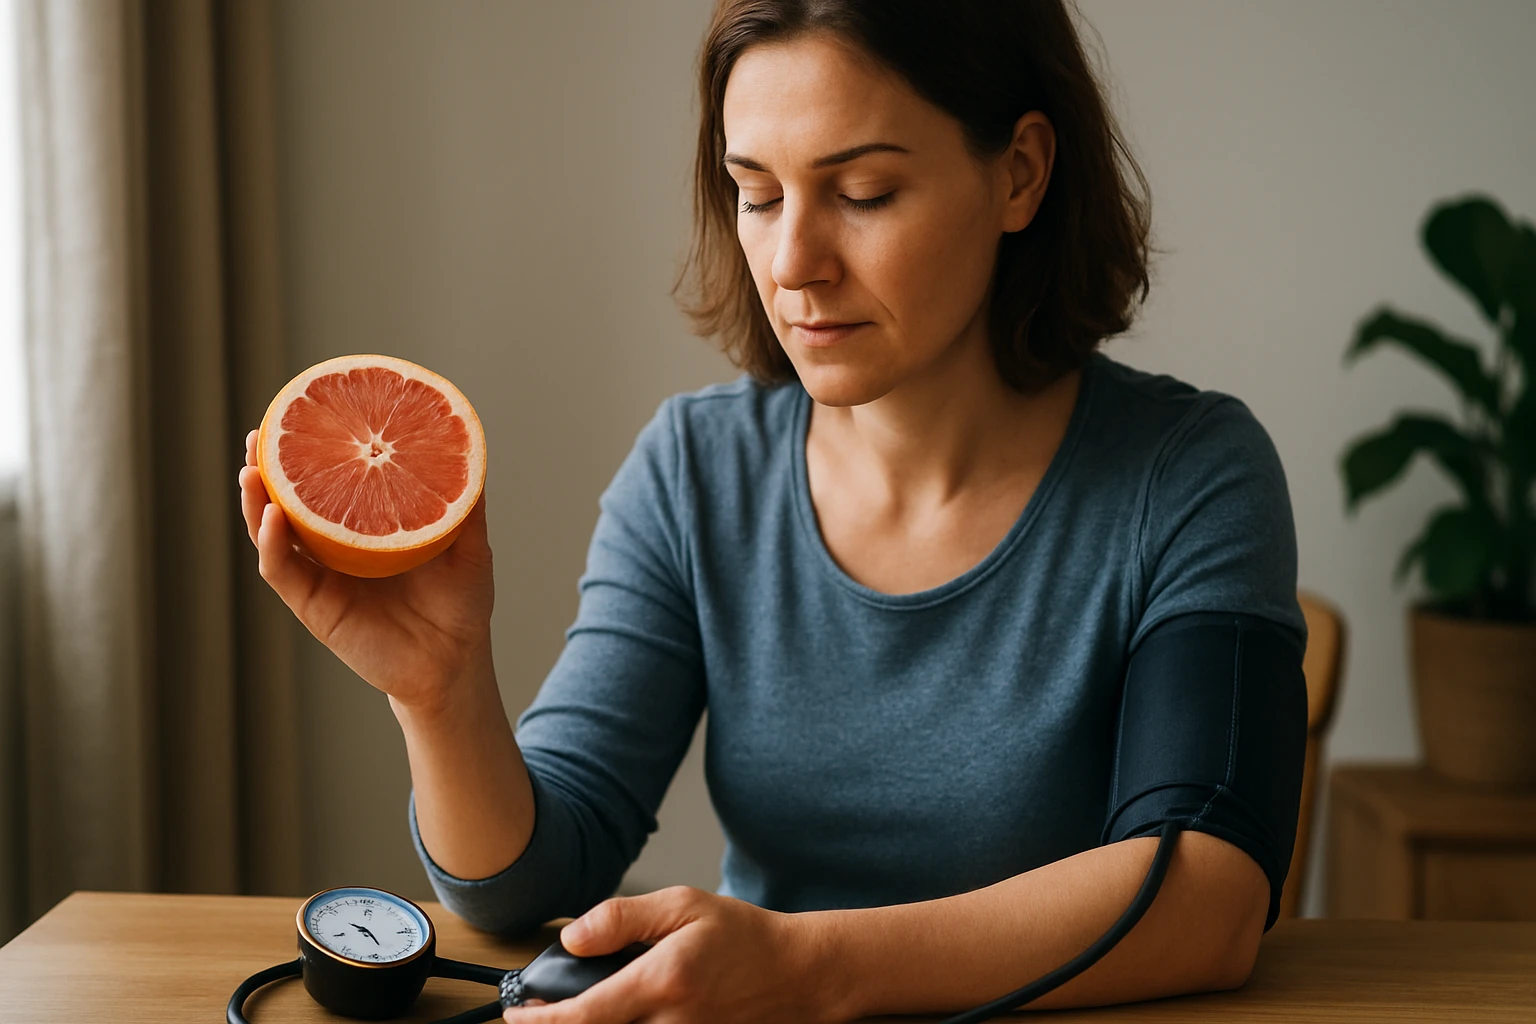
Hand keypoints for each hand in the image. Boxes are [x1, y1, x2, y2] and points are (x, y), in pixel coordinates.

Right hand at [237, 428, 495, 708]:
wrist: (456, 662)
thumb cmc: (460, 605)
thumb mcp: (468, 544)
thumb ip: (465, 504)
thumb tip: (468, 450)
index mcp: (365, 529)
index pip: (327, 485)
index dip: (308, 455)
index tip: (299, 416)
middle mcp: (335, 550)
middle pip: (288, 502)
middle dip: (267, 469)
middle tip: (258, 436)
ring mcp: (321, 578)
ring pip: (272, 534)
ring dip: (256, 502)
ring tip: (251, 470)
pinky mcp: (315, 607)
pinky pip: (284, 572)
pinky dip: (273, 545)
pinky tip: (274, 518)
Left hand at [503, 887, 843, 1023]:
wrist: (793, 974)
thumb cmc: (740, 937)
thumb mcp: (682, 905)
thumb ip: (622, 919)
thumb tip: (573, 936)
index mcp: (662, 983)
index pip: (584, 1017)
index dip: (541, 1022)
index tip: (517, 1015)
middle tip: (537, 1012)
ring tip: (572, 1011)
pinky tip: (613, 1014)